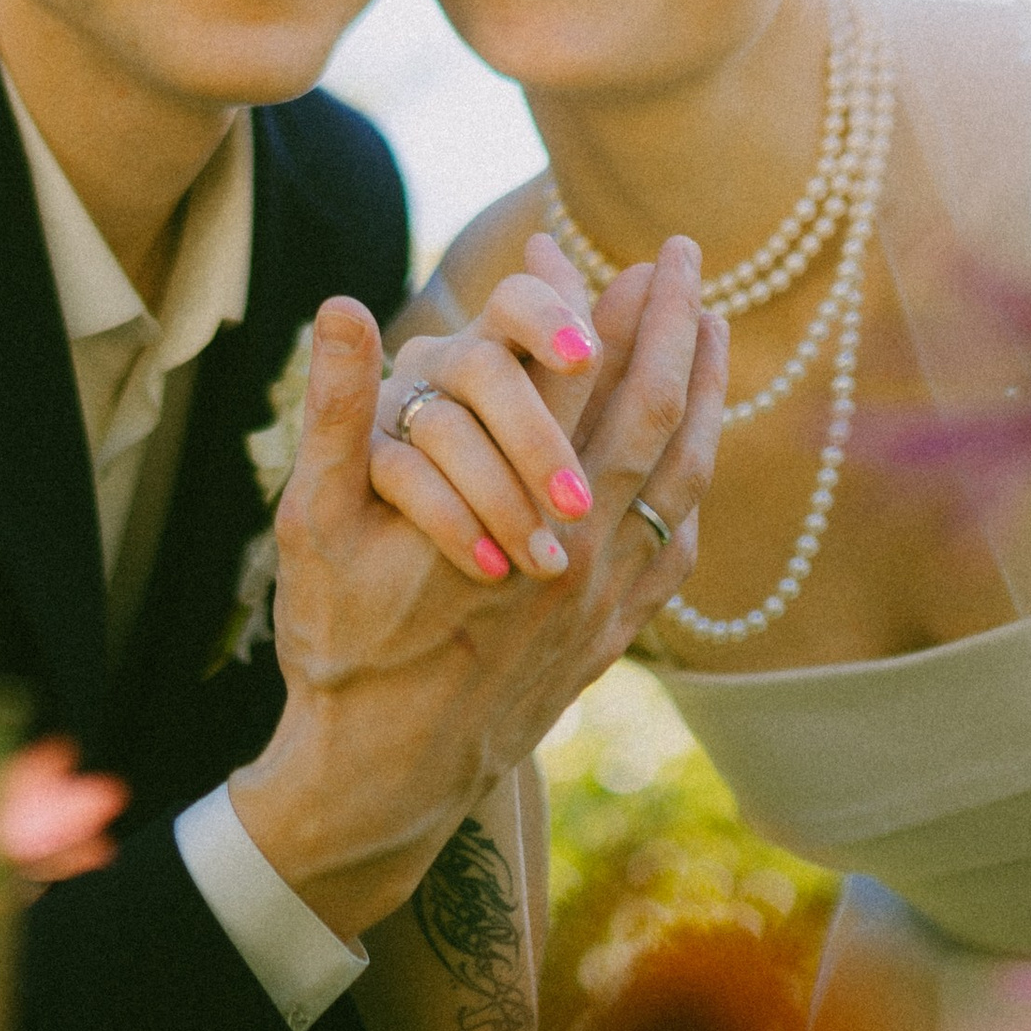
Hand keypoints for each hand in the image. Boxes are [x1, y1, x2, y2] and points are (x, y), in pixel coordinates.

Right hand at [228, 241, 723, 938]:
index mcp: (516, 504)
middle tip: (692, 259)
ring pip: (682, 475)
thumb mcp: (315, 524)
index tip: (632, 250)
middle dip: (677, 325)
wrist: (384, 779)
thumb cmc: (342, 647)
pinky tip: (694, 453)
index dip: (609, 300)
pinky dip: (694, 477)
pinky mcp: (615, 635)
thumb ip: (335, 412)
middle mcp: (582, 546)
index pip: (580, 374)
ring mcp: (610, 596)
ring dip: (703, 394)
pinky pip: (678, 540)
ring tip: (714, 334)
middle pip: (653, 411)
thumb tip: (341, 305)